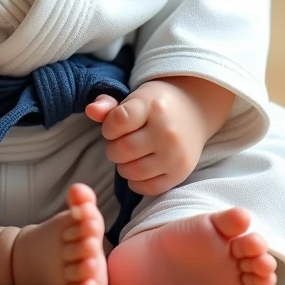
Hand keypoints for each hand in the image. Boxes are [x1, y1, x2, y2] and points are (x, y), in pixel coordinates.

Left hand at [85, 79, 208, 195]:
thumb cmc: (156, 103)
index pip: (118, 121)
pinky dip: (137, 182)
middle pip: (123, 149)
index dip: (109, 127)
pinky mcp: (181, 173)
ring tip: (129, 155)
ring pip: (133, 171)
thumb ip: (108, 105)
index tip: (114, 126)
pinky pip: (149, 188)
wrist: (194, 110)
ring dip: (123, 166)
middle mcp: (167, 131)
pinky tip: (138, 168)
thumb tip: (90, 111)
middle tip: (120, 142)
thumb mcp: (134, 97)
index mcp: (153, 106)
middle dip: (113, 148)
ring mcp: (175, 154)